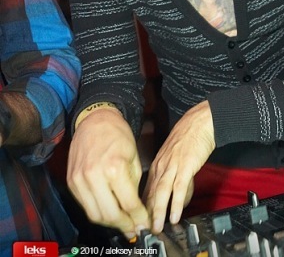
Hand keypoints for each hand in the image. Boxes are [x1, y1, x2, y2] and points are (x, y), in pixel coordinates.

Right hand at [67, 108, 149, 238]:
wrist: (95, 120)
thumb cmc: (117, 134)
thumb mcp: (134, 157)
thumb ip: (134, 185)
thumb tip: (137, 209)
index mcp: (115, 168)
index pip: (128, 204)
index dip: (139, 218)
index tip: (145, 224)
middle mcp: (94, 176)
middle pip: (110, 215)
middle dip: (125, 225)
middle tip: (135, 229)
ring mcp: (80, 180)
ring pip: (95, 214)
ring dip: (110, 223)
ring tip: (122, 223)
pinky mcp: (71, 182)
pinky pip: (85, 205)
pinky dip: (97, 212)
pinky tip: (108, 211)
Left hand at [143, 100, 214, 232]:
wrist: (200, 121)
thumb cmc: (189, 135)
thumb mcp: (176, 155)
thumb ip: (173, 174)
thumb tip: (176, 193)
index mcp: (158, 162)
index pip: (146, 188)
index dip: (143, 206)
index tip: (141, 220)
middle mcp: (162, 165)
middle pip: (150, 192)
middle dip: (146, 213)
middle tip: (143, 229)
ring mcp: (173, 165)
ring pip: (161, 192)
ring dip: (158, 212)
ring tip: (156, 227)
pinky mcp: (186, 166)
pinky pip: (179, 188)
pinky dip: (176, 203)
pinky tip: (175, 215)